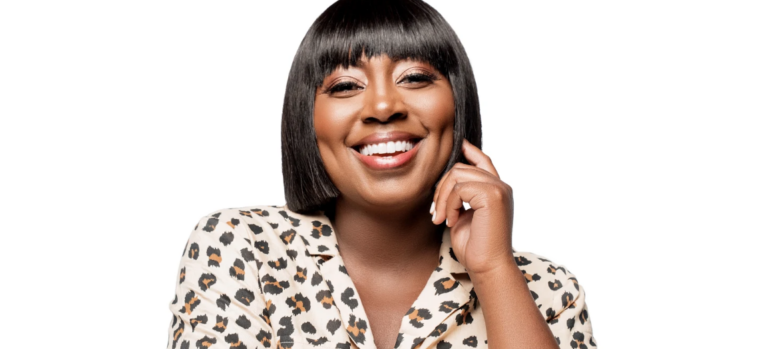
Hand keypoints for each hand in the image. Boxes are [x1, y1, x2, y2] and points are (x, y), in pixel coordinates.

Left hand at [431, 138, 514, 275]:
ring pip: (457, 175)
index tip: (459, 144)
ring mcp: (499, 189)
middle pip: (461, 168)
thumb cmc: (475, 246)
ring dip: (443, 198)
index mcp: (496, 190)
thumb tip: (447, 181)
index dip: (469, 150)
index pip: (483, 161)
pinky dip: (449, 205)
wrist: (487, 266)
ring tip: (442, 219)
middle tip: (435, 214)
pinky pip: (459, 189)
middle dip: (441, 188)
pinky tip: (451, 221)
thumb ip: (461, 196)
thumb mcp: (463, 215)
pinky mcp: (493, 195)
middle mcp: (501, 186)